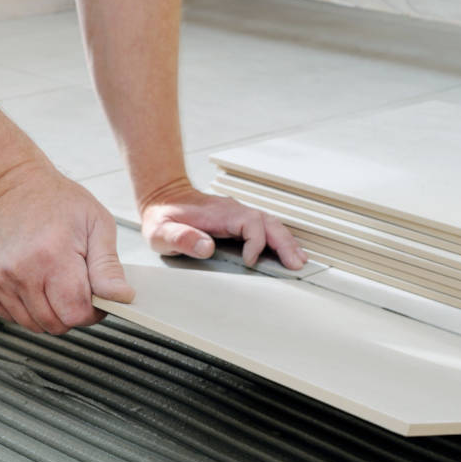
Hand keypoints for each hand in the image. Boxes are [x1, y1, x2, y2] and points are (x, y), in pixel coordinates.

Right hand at [0, 165, 134, 334]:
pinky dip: (29, 308)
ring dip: (50, 312)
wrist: (9, 186)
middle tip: (76, 285)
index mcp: (52, 256)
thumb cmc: (57, 201)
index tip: (95, 296)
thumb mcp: (96, 224)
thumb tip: (122, 297)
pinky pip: (14, 317)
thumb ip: (108, 266)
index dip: (92, 311)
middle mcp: (21, 272)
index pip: (76, 313)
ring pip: (34, 325)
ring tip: (54, 281)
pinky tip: (34, 282)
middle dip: (72, 312)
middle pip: (56, 324)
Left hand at [139, 177, 307, 268]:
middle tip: (295, 264)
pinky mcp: (238, 220)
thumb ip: (181, 238)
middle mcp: (232, 210)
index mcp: (218, 213)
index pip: (250, 222)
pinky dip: (279, 239)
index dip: (255, 242)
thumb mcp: (161, 231)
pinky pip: (265, 227)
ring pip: (271, 224)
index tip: (250, 261)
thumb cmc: (162, 216)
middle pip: (268, 222)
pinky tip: (287, 251)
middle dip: (284, 243)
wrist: (162, 198)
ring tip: (299, 261)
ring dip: (286, 241)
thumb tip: (206, 247)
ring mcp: (237, 214)